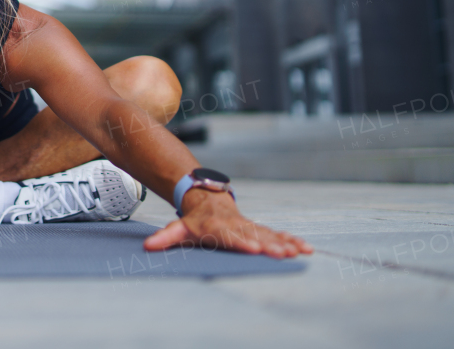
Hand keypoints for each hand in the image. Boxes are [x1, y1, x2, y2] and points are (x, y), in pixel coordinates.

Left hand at [143, 190, 311, 258]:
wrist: (208, 200)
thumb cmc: (194, 221)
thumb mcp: (179, 229)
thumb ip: (166, 238)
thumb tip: (147, 247)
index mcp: (217, 227)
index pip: (229, 236)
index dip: (241, 243)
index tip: (253, 249)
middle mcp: (236, 226)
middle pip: (253, 236)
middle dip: (269, 245)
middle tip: (282, 253)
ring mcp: (249, 227)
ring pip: (268, 235)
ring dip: (284, 243)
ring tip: (300, 251)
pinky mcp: (258, 230)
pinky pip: (276, 235)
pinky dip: (291, 240)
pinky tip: (306, 248)